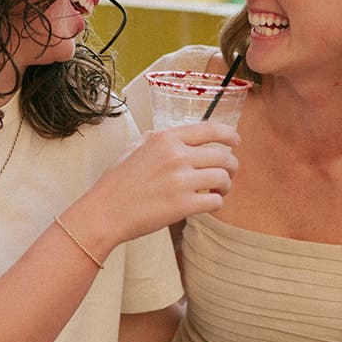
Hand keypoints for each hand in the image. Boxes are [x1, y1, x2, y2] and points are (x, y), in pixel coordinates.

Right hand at [70, 123, 239, 255]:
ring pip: (223, 178)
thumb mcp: (134, 147)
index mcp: (166, 138)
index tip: (236, 141)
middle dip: (231, 165)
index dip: (229, 134)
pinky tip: (208, 204)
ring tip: (218, 190)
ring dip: (226, 185)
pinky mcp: (184, 205)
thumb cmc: (116, 181)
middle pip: (223, 155)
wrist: (105, 211)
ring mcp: (181, 180)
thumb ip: (156, 138)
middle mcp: (176, 155)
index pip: (210, 129)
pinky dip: (216, 203)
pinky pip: (216, 201)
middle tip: (228, 173)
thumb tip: (175, 136)